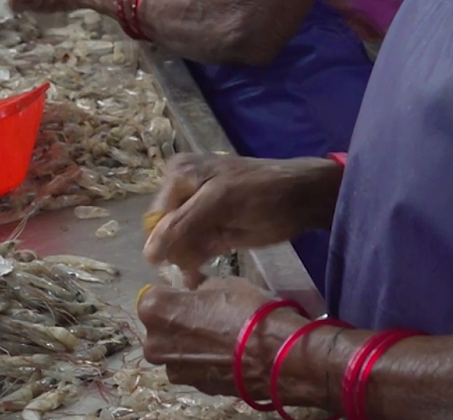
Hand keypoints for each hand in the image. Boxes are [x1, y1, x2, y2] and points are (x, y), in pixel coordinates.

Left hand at [139, 277, 308, 398]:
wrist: (279, 356)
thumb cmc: (248, 311)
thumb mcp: (221, 283)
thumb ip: (197, 288)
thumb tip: (193, 290)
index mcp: (154, 309)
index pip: (153, 295)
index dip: (173, 294)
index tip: (190, 295)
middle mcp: (154, 341)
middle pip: (160, 326)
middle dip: (177, 321)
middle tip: (205, 317)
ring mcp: (172, 367)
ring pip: (174, 350)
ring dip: (187, 344)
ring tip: (218, 339)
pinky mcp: (192, 386)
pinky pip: (190, 367)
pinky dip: (201, 362)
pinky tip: (224, 356)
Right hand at [144, 154, 341, 286]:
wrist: (306, 198)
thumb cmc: (263, 194)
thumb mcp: (219, 204)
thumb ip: (181, 227)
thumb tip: (147, 256)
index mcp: (177, 176)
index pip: (156, 220)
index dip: (165, 245)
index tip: (182, 268)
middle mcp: (181, 190)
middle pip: (165, 232)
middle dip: (177, 254)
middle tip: (195, 274)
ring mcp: (196, 209)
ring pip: (178, 243)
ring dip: (186, 262)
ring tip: (199, 277)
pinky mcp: (211, 226)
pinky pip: (193, 248)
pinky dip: (196, 263)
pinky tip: (202, 274)